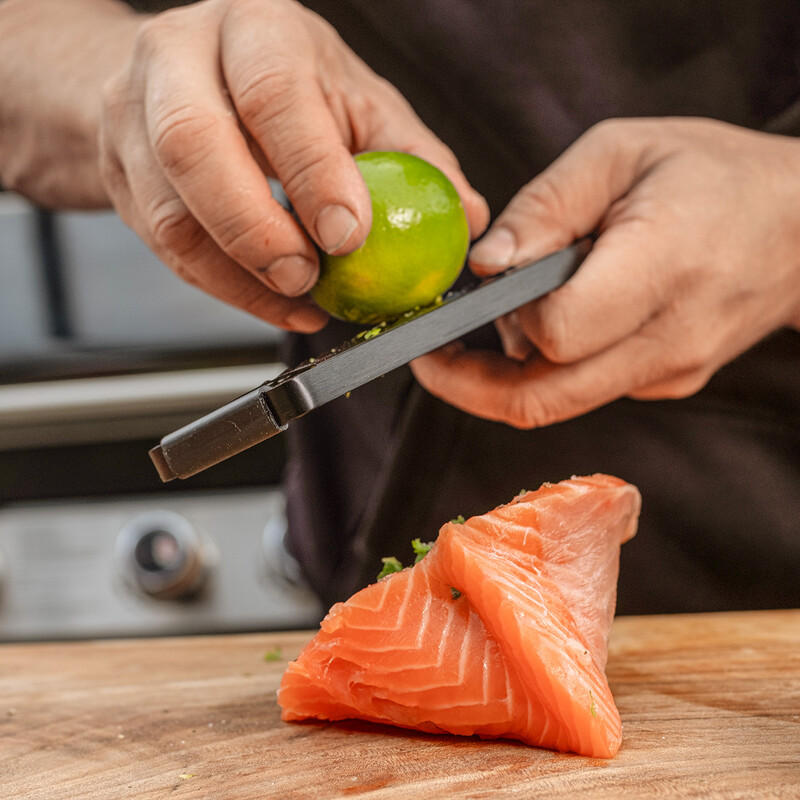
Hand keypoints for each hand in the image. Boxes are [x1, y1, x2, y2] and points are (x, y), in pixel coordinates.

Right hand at [98, 0, 487, 330]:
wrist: (194, 75)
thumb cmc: (290, 87)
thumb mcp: (358, 102)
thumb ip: (412, 157)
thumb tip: (467, 217)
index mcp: (254, 29)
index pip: (272, 94)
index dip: (311, 170)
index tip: (350, 236)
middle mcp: (180, 59)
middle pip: (193, 146)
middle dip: (256, 229)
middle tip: (309, 278)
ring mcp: (133, 115)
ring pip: (168, 211)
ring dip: (238, 273)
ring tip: (299, 299)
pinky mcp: (120, 173)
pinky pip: (164, 247)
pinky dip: (224, 288)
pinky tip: (275, 301)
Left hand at [412, 118, 799, 426]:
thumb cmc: (715, 174)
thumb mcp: (620, 153)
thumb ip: (543, 209)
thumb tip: (485, 266)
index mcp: (661, 269)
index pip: (555, 333)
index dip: (499, 320)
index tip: (465, 300)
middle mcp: (667, 339)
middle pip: (542, 399)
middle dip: (471, 384)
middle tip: (433, 354)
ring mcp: (668, 373)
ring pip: (559, 401)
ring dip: (511, 371)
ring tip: (505, 314)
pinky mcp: (665, 384)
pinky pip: (586, 389)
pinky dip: (552, 364)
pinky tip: (556, 317)